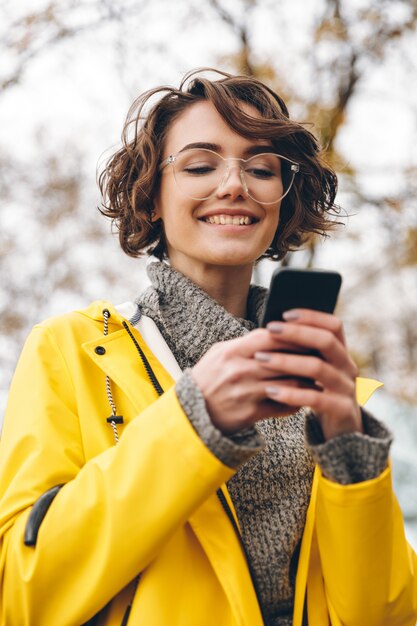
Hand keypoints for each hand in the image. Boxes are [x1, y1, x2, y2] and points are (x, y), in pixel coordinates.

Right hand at [191, 309, 360, 439]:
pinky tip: (303, 397)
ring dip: (305, 381)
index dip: (291, 335)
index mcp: (231, 352)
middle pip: (283, 360)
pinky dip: (296, 401)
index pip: (269, 337)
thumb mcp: (219, 354)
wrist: (191, 414)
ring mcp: (245, 393)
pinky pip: (282, 405)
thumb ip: (245, 343)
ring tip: (317, 377)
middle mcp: (239, 371)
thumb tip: (274, 332)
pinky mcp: (251, 413)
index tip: (307, 335)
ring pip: (288, 383)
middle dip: (305, 358)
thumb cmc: (209, 379)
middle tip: (322, 356)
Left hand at [260, 309, 361, 439]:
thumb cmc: (320, 395)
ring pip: (318, 368)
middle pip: (326, 341)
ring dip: (287, 361)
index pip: (333, 326)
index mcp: (341, 353)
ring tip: (261, 359)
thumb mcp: (315, 371)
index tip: (285, 313)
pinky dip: (292, 393)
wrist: (342, 433)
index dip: (311, 316)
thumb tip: (270, 330)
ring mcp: (347, 388)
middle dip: (296, 333)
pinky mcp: (341, 410)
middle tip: (270, 329)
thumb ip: (302, 353)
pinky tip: (271, 391)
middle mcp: (348, 367)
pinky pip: (315, 398)